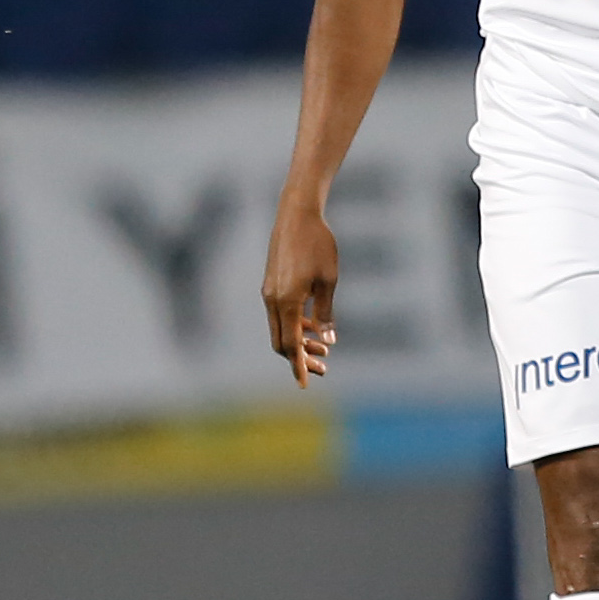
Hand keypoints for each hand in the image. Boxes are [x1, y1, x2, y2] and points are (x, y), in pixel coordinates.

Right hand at [262, 194, 339, 383]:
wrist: (297, 214)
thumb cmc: (318, 245)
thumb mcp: (329, 280)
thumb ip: (325, 313)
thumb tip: (327, 341)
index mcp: (286, 302)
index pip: (290, 345)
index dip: (299, 366)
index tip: (306, 384)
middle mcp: (272, 300)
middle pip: (281, 343)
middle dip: (300, 359)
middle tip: (324, 368)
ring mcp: (269, 293)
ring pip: (280, 329)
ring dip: (299, 342)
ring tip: (324, 351)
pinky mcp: (272, 285)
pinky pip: (280, 315)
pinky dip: (294, 326)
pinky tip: (313, 327)